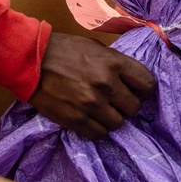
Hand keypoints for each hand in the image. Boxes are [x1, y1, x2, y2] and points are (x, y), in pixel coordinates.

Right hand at [28, 32, 155, 138]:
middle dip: (127, 104)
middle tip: (116, 100)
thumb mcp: (97, 47)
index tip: (138, 90)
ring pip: (118, 123)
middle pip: (134, 107)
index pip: (148, 84)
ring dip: (112, 118)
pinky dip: (97, 128)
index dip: (145, 89)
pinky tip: (90, 118)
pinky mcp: (76, 120)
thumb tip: (130, 79)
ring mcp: (91, 104)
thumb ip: (115, 63)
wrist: (32, 60)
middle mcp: (106, 84)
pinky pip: (99, 134)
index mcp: (114, 63)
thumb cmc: (65, 49)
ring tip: (101, 109)